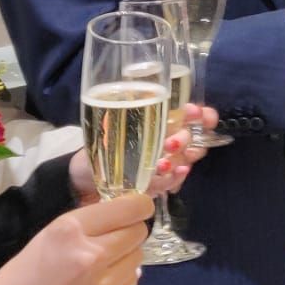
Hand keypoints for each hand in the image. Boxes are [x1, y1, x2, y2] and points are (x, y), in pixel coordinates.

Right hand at [0, 194, 154, 284]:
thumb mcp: (41, 243)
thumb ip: (79, 231)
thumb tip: (115, 223)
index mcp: (69, 230)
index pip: (127, 207)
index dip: (139, 205)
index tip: (139, 207)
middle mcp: (91, 254)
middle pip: (137, 232)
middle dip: (131, 231)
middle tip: (117, 238)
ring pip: (137, 259)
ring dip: (127, 257)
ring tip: (104, 266)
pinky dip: (120, 282)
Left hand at [65, 114, 210, 205]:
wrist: (82, 178)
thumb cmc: (98, 145)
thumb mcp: (110, 122)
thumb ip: (129, 112)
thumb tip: (148, 99)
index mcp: (162, 121)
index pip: (193, 116)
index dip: (202, 115)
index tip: (195, 113)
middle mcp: (169, 141)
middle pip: (194, 138)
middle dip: (186, 138)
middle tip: (172, 141)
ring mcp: (165, 164)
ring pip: (186, 159)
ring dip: (180, 158)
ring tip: (164, 161)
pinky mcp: (157, 185)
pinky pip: (172, 181)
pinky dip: (174, 178)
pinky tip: (174, 173)